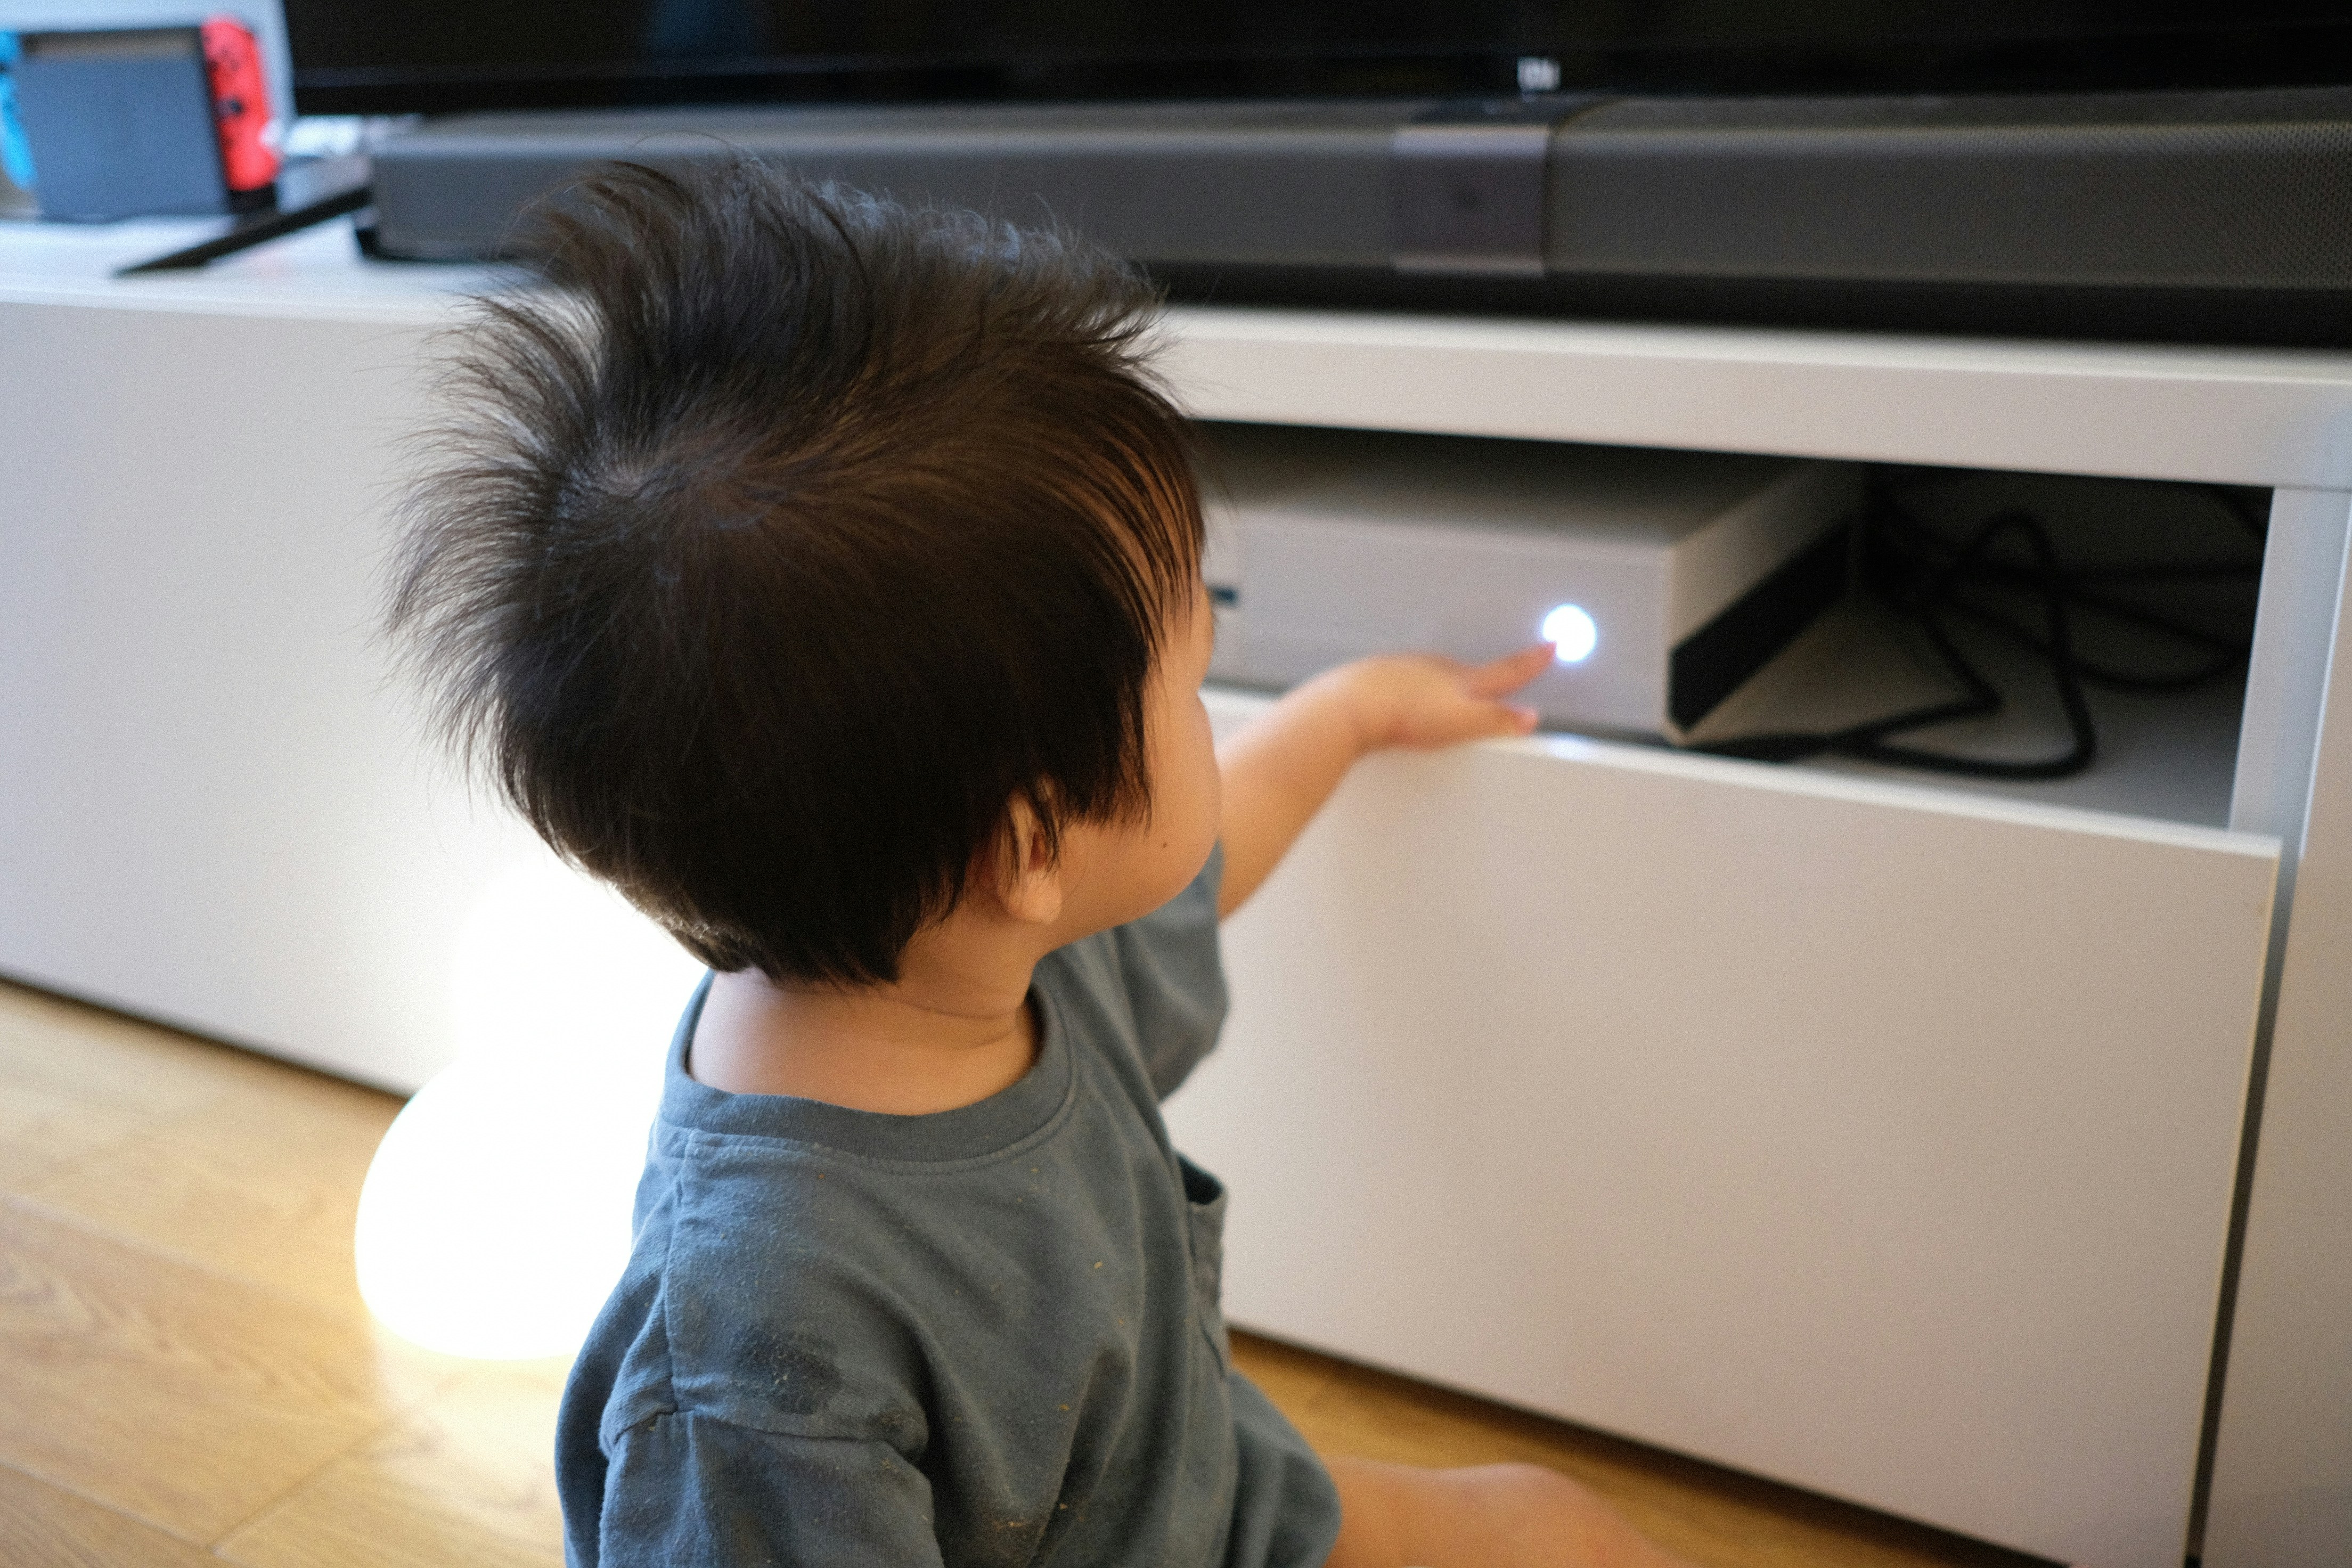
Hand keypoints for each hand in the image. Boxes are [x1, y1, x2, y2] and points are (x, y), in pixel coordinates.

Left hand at [1313, 644, 1552, 754]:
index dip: (1532, 661)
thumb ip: (1496, 720)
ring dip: (1446, 684)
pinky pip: (1405, 682)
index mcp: (1461, 681)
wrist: (1349, 708)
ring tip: (1451, 699)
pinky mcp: (1379, 679)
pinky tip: (1406, 703)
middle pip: (1471, 672)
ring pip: (1436, 675)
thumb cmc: (1402, 714)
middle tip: (1504, 675)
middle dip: (1487, 677)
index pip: (1507, 671)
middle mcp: (1436, 669)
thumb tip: (1528, 718)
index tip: (1551, 646)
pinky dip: (1413, 691)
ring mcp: (1406, 670)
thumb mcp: (1461, 723)